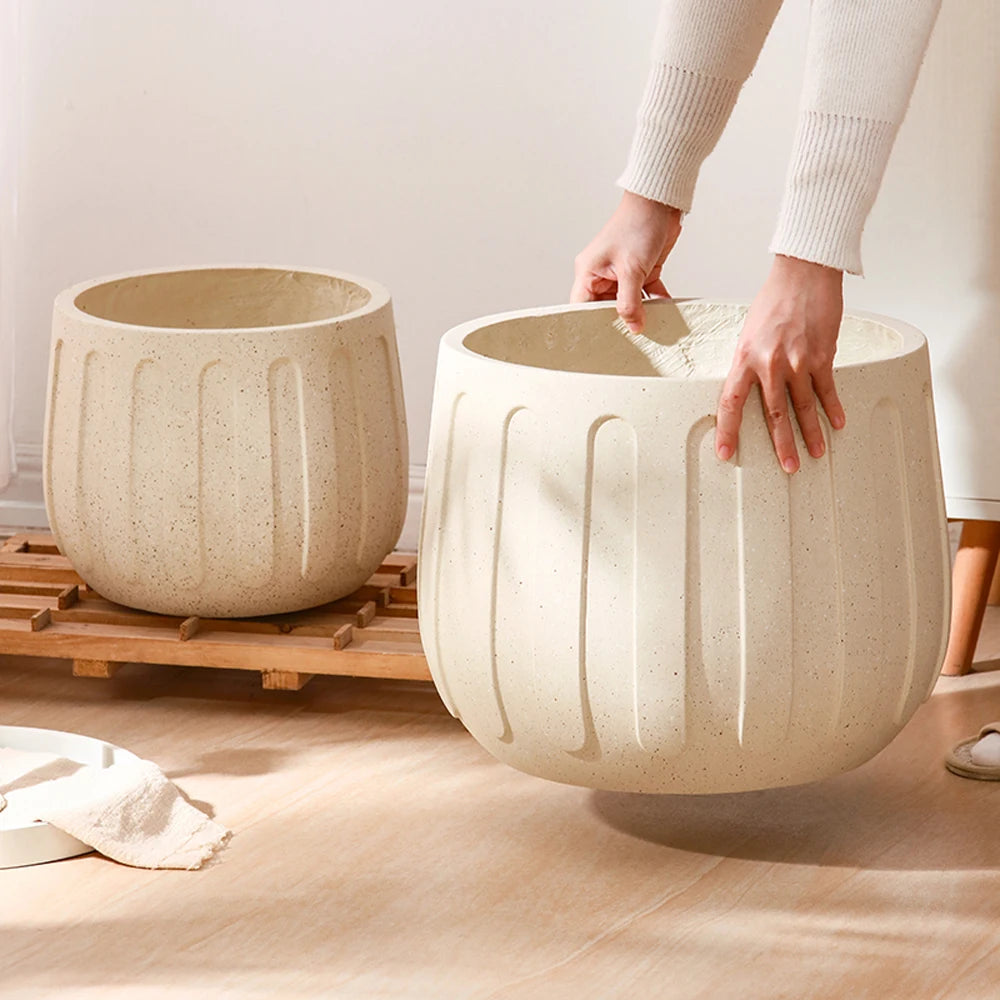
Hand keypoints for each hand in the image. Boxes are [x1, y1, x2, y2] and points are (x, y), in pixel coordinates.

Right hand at [571, 191, 681, 331]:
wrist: (660, 202)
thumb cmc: (637, 224)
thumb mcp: (631, 270)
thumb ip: (630, 302)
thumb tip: (633, 327)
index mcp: (589, 273)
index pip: (583, 307)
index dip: (590, 324)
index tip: (603, 340)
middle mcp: (603, 275)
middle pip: (606, 308)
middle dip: (619, 321)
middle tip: (631, 338)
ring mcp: (622, 274)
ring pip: (628, 303)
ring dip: (641, 313)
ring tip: (650, 327)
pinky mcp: (641, 271)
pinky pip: (646, 294)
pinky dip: (656, 302)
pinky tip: (666, 311)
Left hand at [715, 255, 845, 472]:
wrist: (803, 273)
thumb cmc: (773, 300)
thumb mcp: (749, 333)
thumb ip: (750, 363)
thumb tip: (752, 388)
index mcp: (745, 358)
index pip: (731, 402)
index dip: (727, 431)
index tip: (726, 453)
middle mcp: (770, 363)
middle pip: (773, 413)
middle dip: (781, 444)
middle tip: (787, 467)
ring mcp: (798, 361)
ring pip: (804, 407)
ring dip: (810, 433)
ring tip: (814, 453)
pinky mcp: (822, 355)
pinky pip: (827, 389)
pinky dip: (833, 408)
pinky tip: (837, 423)